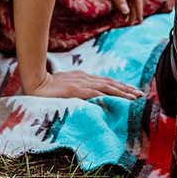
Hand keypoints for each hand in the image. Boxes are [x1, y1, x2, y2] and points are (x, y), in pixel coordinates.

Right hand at [20, 66, 143, 100]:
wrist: (35, 82)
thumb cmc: (48, 85)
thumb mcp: (66, 86)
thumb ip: (77, 89)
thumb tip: (87, 96)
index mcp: (84, 77)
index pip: (106, 82)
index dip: (120, 86)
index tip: (132, 91)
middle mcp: (86, 78)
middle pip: (110, 83)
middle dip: (126, 89)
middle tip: (140, 94)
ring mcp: (82, 84)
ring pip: (107, 87)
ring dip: (123, 92)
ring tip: (135, 98)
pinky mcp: (77, 90)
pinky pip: (97, 93)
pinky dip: (110, 96)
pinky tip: (118, 100)